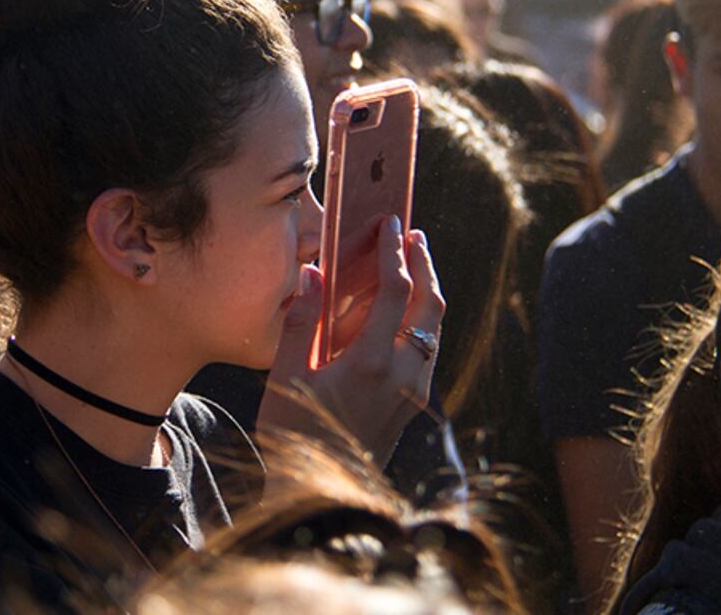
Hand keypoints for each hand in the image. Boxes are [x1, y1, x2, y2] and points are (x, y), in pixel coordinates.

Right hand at [257, 216, 444, 469]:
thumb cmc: (294, 434)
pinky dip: (424, 319)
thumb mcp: (285, 377)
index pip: (395, 291)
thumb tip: (314, 273)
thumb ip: (300, 322)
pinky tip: (406, 312)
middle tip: (412, 234)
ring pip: (435, 327)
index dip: (393, 252)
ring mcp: (413, 391)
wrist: (322, 496)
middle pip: (430, 304)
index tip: (389, 224)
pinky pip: (429, 349)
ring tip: (413, 264)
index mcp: (370, 362)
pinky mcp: (414, 404)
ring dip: (428, 290)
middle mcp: (403, 373)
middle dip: (423, 264)